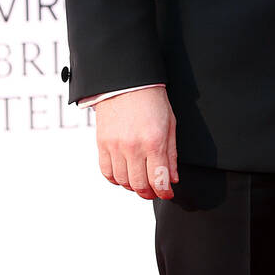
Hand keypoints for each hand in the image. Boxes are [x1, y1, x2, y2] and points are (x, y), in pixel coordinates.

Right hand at [95, 85, 178, 200]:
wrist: (125, 81)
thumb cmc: (151, 99)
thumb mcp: (170, 124)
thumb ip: (171, 154)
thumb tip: (172, 178)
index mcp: (154, 141)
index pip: (159, 180)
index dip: (164, 192)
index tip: (167, 193)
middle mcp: (133, 147)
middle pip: (140, 185)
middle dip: (149, 192)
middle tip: (154, 190)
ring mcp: (115, 146)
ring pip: (123, 181)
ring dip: (133, 186)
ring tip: (140, 182)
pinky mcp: (102, 144)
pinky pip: (107, 172)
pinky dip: (116, 179)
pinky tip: (124, 174)